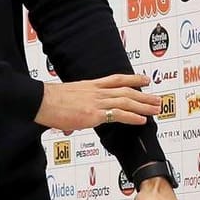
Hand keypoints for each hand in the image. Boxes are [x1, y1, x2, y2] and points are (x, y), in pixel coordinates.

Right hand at [34, 74, 163, 132]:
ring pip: (126, 101)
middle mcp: (97, 91)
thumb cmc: (49, 101)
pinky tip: (142, 121)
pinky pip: (118, 115)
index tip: (145, 80)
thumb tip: (75, 119)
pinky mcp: (94, 115)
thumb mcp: (68, 96)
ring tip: (156, 109)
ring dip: (144, 106)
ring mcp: (96, 102)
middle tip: (158, 99)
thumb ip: (77, 105)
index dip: (133, 78)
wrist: (41, 101)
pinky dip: (132, 117)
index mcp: (91, 85)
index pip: (117, 79)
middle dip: (144, 95)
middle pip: (127, 91)